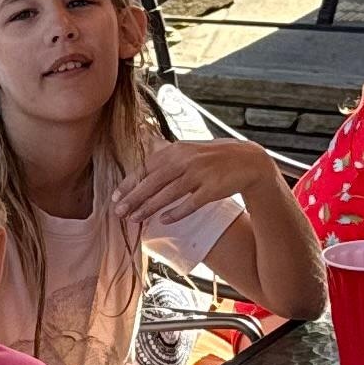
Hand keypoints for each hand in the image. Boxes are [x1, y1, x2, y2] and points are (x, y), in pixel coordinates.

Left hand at [107, 137, 264, 248]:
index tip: (115, 196)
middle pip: (153, 182)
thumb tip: (141, 144)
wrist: (247, 161)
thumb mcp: (188, 148)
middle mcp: (186, 160)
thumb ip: (166, 153)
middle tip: (118, 211)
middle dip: (133, 198)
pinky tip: (164, 220)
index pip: (146, 167)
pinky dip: (176, 212)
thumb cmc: (213, 157)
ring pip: (168, 194)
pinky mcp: (212, 189)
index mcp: (177, 149)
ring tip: (135, 218)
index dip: (129, 183)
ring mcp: (200, 174)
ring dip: (149, 207)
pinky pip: (190, 203)